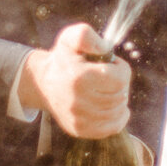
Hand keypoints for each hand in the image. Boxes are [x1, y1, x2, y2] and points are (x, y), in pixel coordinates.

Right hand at [21, 23, 130, 137]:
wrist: (44, 84)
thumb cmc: (63, 59)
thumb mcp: (70, 38)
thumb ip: (86, 35)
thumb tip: (106, 49)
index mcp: (78, 78)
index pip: (120, 78)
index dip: (121, 68)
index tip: (111, 63)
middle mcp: (78, 102)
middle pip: (120, 95)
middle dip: (120, 82)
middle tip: (108, 76)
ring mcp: (79, 119)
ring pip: (119, 111)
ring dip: (119, 98)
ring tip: (107, 89)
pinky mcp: (81, 130)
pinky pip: (113, 127)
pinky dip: (119, 116)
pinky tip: (112, 105)